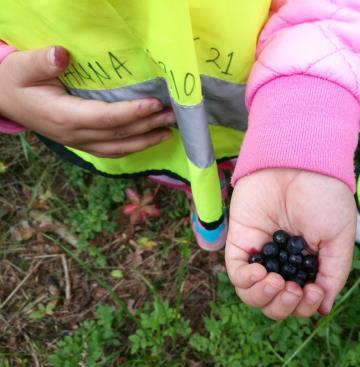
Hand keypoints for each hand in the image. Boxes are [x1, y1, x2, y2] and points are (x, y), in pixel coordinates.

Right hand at [0, 46, 174, 156]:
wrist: (6, 100)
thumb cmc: (17, 81)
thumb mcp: (23, 67)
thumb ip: (42, 62)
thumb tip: (61, 55)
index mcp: (64, 117)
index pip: (105, 118)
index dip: (131, 113)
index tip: (155, 103)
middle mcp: (75, 135)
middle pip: (119, 134)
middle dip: (148, 125)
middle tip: (174, 115)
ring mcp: (80, 143)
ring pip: (119, 147)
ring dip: (146, 140)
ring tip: (170, 130)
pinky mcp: (84, 143)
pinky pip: (113, 150)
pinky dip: (134, 146)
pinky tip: (150, 138)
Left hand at [226, 169, 355, 319]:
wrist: (301, 164)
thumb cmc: (325, 197)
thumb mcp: (338, 240)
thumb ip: (332, 275)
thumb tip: (322, 309)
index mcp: (307, 263)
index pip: (299, 300)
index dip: (304, 306)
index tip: (312, 291)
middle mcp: (282, 262)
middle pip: (274, 303)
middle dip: (283, 306)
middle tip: (293, 290)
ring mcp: (260, 252)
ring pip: (252, 294)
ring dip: (264, 298)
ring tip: (277, 282)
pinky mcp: (241, 241)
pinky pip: (237, 273)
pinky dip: (247, 282)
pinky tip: (261, 275)